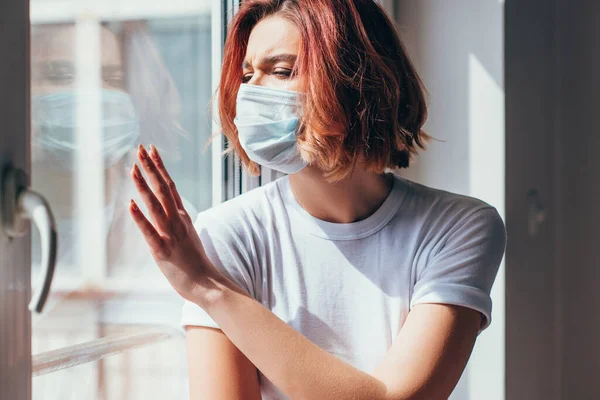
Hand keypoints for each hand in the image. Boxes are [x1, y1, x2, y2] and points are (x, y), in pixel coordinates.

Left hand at [128, 144, 220, 303]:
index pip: (170, 185)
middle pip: (163, 189)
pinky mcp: (161, 250)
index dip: (160, 167)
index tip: (152, 150)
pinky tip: (130, 204)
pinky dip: (139, 217)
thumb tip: (172, 212)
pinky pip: (149, 231)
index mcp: (183, 217)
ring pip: (155, 205)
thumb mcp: (188, 235)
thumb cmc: (196, 263)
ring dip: (143, 186)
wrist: (207, 284)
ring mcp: (170, 234)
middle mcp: (177, 221)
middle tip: (140, 149)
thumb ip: (179, 222)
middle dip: (151, 168)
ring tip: (133, 169)